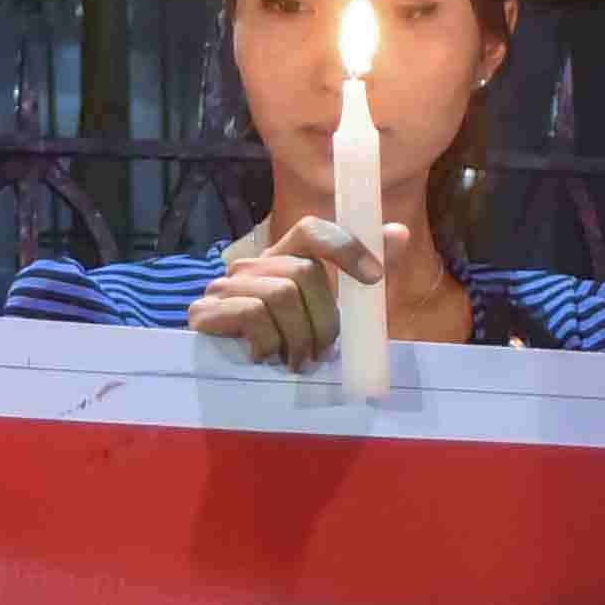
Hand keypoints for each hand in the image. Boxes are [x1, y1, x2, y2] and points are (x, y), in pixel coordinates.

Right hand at [187, 218, 396, 369]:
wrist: (220, 374)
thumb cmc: (282, 343)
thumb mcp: (324, 311)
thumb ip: (358, 274)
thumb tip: (398, 233)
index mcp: (281, 259)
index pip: (313, 230)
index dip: (345, 247)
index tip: (374, 278)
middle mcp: (251, 265)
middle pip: (304, 271)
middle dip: (323, 318)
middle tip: (322, 351)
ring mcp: (225, 286)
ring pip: (281, 294)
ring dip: (298, 337)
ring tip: (296, 361)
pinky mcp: (206, 311)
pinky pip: (253, 315)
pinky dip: (268, 344)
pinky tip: (265, 359)